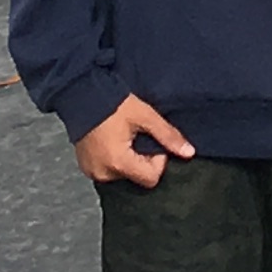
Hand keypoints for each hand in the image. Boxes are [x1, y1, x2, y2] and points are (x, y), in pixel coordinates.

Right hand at [76, 94, 195, 186]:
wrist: (82, 93)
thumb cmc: (112, 102)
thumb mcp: (145, 116)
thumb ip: (167, 136)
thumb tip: (189, 152)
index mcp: (118, 163)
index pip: (151, 178)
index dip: (157, 160)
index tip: (150, 140)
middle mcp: (103, 173)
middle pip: (137, 177)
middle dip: (142, 159)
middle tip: (136, 136)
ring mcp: (92, 172)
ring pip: (124, 175)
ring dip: (129, 160)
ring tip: (122, 137)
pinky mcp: (86, 168)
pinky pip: (109, 171)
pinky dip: (115, 160)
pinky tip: (112, 141)